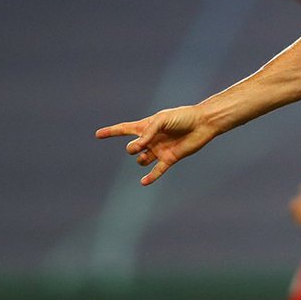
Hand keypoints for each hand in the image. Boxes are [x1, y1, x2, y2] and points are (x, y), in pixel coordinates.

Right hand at [96, 105, 216, 184]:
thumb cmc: (182, 117)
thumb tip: (136, 147)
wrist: (202, 123)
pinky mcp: (170, 158)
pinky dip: (150, 177)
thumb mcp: (162, 119)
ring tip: (147, 153)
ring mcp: (159, 150)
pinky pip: (157, 170)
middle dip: (132, 148)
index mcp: (147, 126)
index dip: (111, 131)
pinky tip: (143, 182)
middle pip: (131, 148)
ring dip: (141, 159)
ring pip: (142, 160)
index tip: (97, 134)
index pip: (125, 129)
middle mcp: (151, 139)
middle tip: (140, 145)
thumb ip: (147, 132)